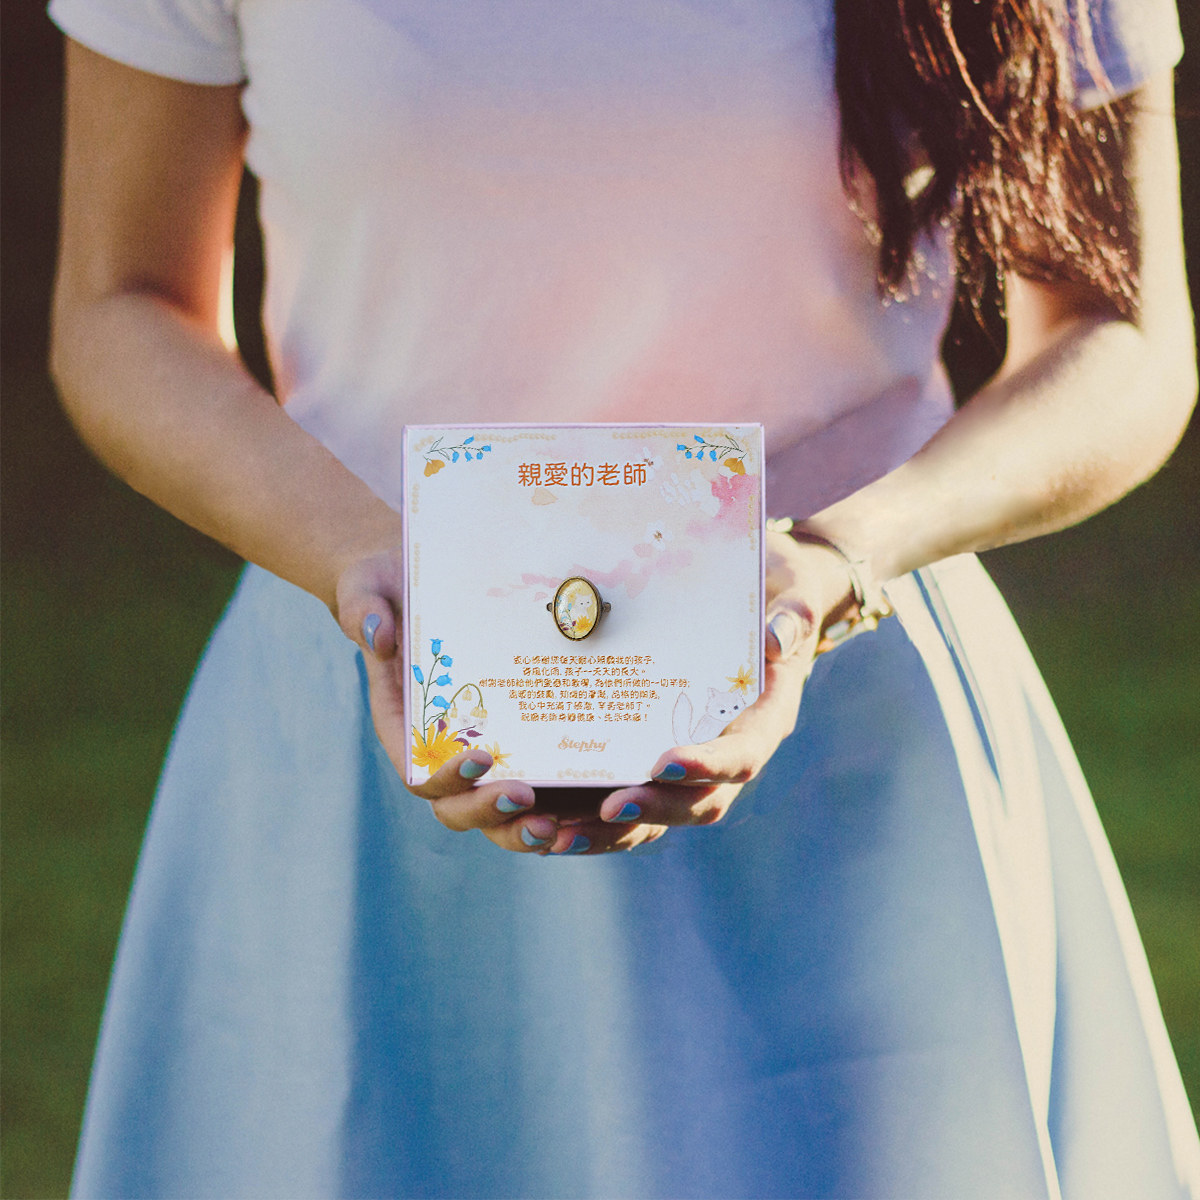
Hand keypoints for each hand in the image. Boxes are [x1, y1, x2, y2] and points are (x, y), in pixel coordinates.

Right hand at [334, 551, 562, 852]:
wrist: (414, 582)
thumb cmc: (384, 588)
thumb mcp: (368, 588)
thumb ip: (365, 611)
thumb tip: (381, 636)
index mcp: (403, 725)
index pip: (418, 769)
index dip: (446, 776)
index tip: (479, 758)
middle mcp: (440, 750)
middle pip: (458, 806)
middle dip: (489, 814)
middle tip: (525, 802)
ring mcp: (479, 751)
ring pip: (496, 812)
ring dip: (522, 828)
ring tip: (556, 830)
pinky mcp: (515, 740)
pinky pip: (534, 783)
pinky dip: (556, 804)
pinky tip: (593, 801)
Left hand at [531, 530, 857, 853]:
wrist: (760, 607)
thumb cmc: (774, 597)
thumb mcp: (792, 592)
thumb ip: (790, 616)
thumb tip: (777, 636)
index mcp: (762, 722)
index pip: (741, 757)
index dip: (708, 767)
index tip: (665, 762)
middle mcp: (727, 756)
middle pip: (694, 803)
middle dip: (651, 810)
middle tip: (607, 807)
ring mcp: (689, 768)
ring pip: (653, 818)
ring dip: (606, 831)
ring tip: (554, 834)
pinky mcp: (652, 765)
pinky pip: (622, 802)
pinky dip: (583, 816)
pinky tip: (539, 819)